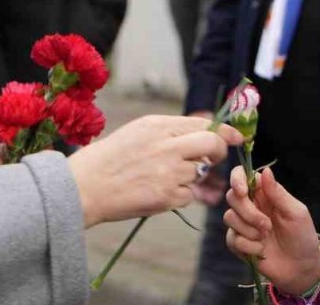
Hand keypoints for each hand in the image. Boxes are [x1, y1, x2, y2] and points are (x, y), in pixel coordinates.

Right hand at [68, 114, 242, 227]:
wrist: (84, 187)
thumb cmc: (108, 159)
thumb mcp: (137, 132)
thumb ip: (169, 130)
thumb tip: (202, 128)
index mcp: (157, 125)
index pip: (203, 123)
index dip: (224, 131)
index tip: (235, 136)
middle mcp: (166, 145)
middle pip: (212, 144)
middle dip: (218, 151)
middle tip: (211, 158)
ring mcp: (168, 172)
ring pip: (200, 172)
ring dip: (191, 176)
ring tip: (164, 176)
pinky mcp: (166, 197)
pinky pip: (189, 195)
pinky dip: (180, 195)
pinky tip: (158, 192)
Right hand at [224, 167, 319, 294]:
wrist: (301, 268)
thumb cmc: (303, 237)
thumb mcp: (296, 212)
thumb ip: (278, 193)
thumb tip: (265, 170)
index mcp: (264, 194)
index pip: (242, 176)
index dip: (237, 179)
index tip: (243, 192)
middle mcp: (251, 206)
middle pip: (232, 196)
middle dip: (248, 212)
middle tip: (267, 225)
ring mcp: (243, 225)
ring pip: (229, 217)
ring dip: (249, 230)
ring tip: (266, 237)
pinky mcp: (238, 243)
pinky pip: (231, 238)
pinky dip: (248, 246)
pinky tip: (261, 251)